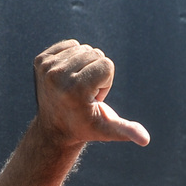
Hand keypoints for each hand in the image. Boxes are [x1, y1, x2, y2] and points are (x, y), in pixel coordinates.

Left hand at [32, 40, 150, 148]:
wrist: (53, 128)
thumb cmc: (86, 127)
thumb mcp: (108, 130)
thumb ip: (128, 130)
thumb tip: (145, 140)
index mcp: (74, 89)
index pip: (106, 64)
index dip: (106, 82)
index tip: (93, 99)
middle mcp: (57, 76)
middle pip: (95, 54)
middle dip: (96, 73)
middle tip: (85, 93)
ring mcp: (47, 67)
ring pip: (84, 49)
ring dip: (85, 66)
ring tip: (77, 86)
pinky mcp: (40, 60)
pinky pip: (70, 45)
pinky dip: (74, 57)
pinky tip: (68, 76)